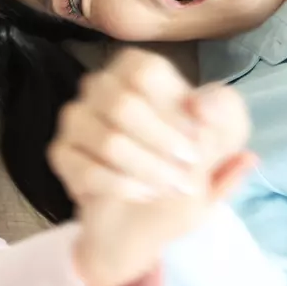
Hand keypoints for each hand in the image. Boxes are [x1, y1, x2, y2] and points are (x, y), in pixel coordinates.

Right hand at [48, 48, 254, 285]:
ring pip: (107, 141)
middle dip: (163, 147)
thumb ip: (225, 114)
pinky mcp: (61, 153)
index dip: (175, 112)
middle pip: (123, 105)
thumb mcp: (225, 139)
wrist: (153, 215)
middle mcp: (100, 86)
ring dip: (147, 170)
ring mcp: (75, 119)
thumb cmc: (190, 165)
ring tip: (169, 187)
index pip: (145, 72)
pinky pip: (86, 169)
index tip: (196, 141)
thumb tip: (199, 104)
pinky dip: (122, 187)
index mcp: (138, 70)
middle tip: (186, 173)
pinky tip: (144, 195)